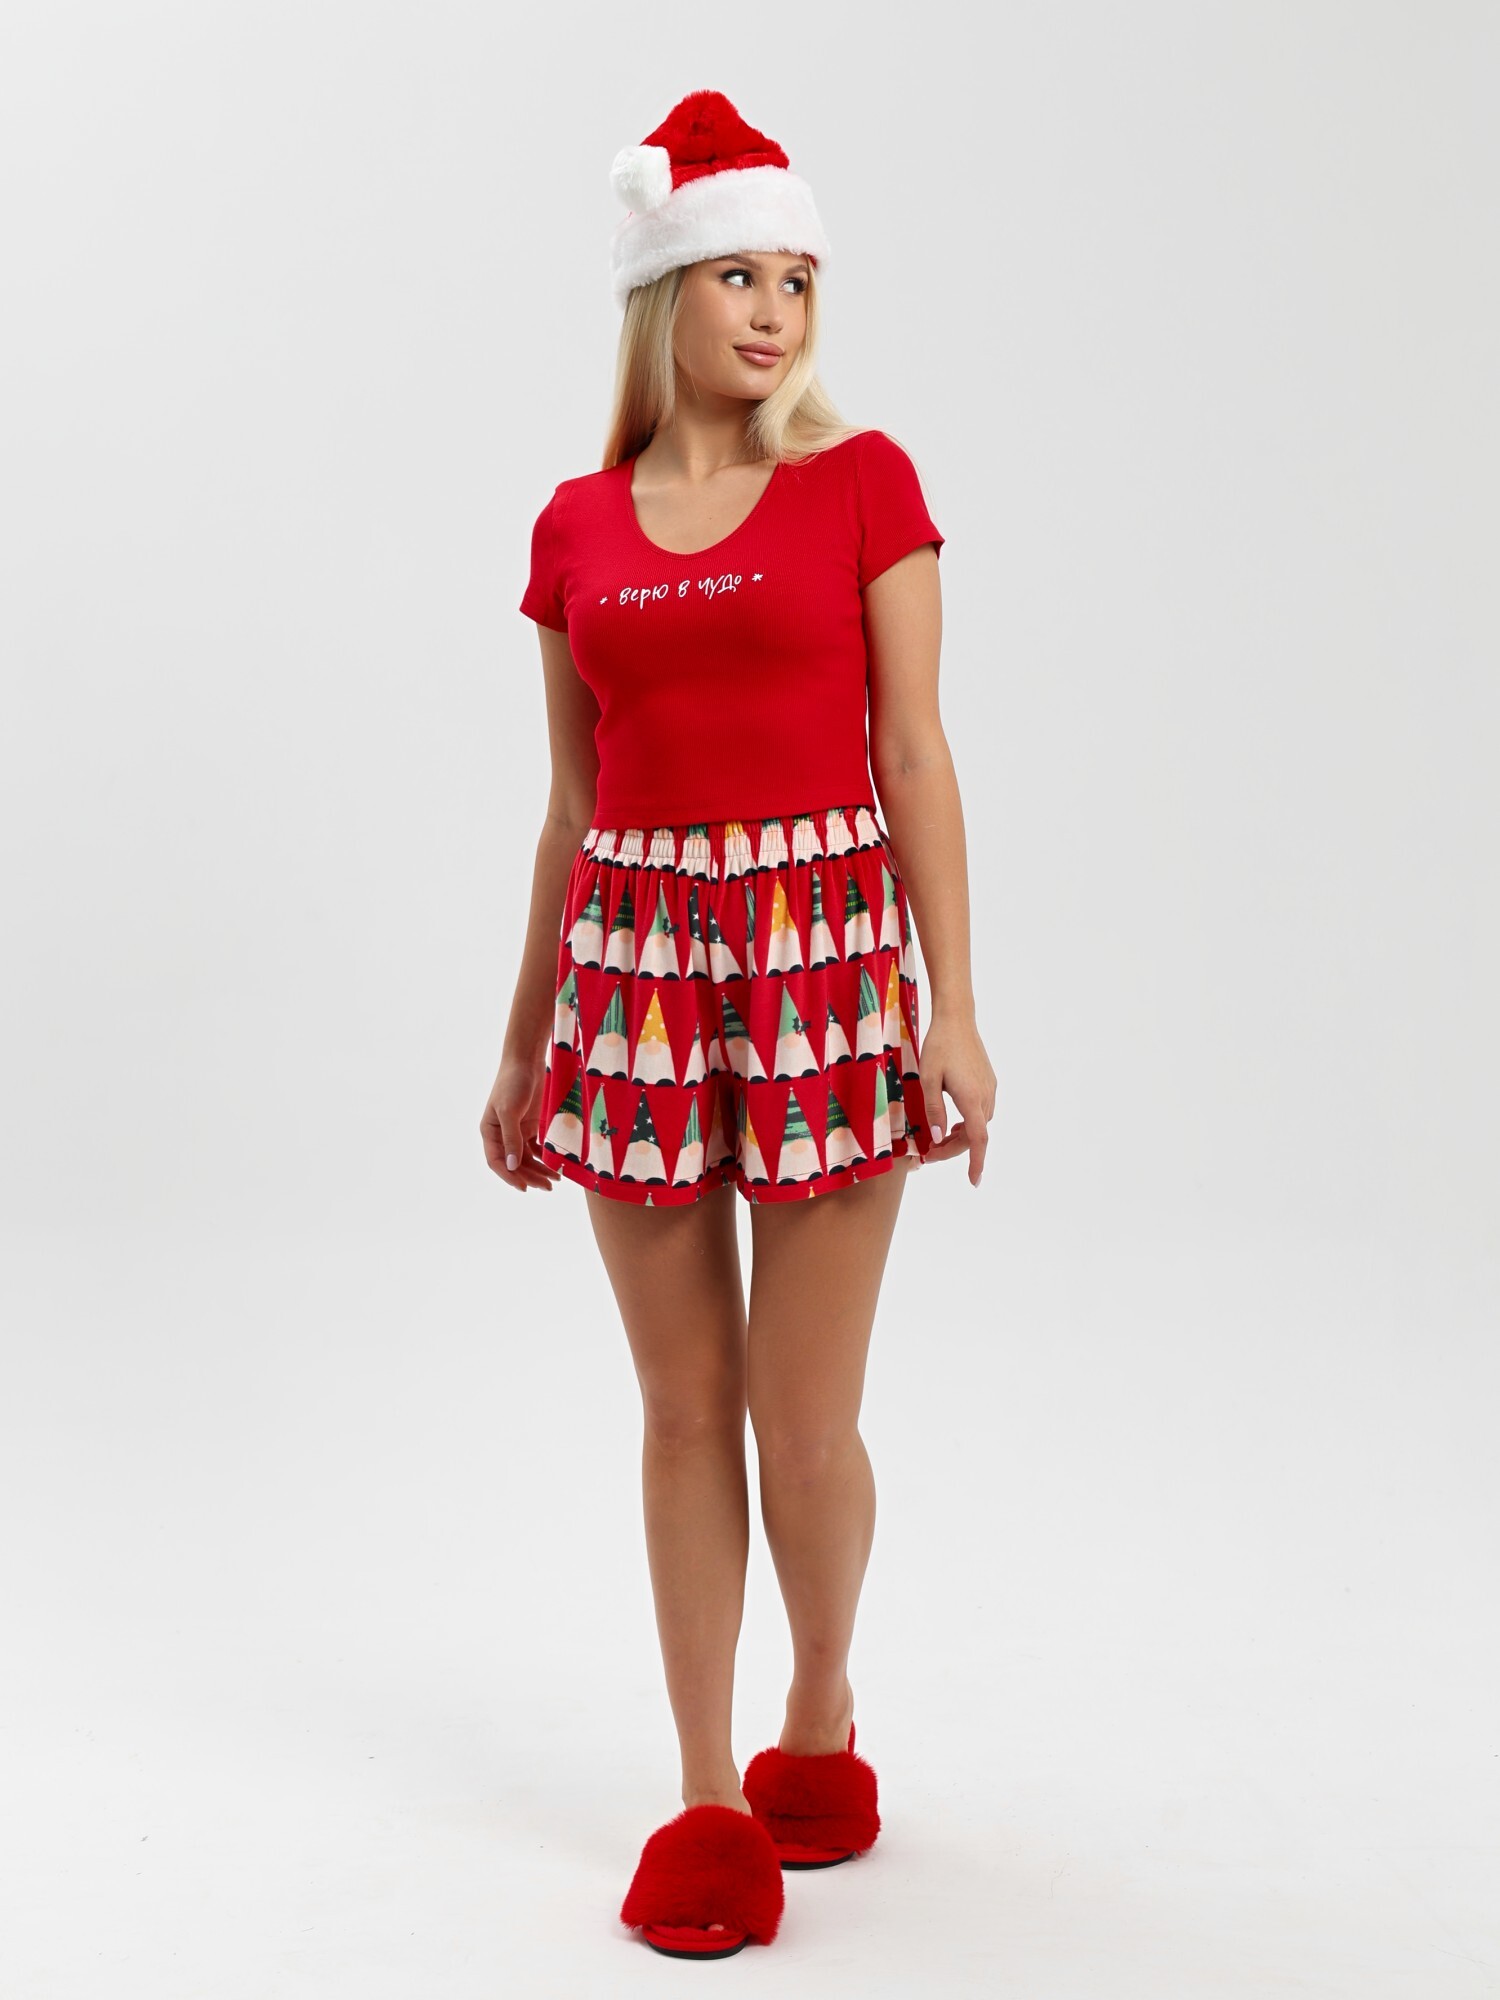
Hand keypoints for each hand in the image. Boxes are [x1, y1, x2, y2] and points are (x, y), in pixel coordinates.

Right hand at [481, 1048, 562, 1192]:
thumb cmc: (512, 1082)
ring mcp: (516, 1130)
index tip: (525, 1188)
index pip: (497, 1162)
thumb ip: (511, 1139)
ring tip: (555, 1180)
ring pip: (526, 1158)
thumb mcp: (510, 1111)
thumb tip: (513, 1166)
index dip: (509, 1176)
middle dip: (530, 1176)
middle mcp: (501, 1134)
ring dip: (539, 1169)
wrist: (526, 1060)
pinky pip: (535, 1147)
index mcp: (489, 1132)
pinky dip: (544, 1157)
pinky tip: (555, 1165)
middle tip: (548, 1187)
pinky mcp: (530, 1124)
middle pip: (515, 1163)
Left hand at [912, 1010, 995, 1187]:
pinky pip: (980, 1111)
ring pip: (978, 1124)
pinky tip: (951, 1123)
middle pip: (974, 1136)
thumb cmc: (939, 1046)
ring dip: (960, 1137)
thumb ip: (933, 1110)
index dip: (977, 1163)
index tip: (974, 1182)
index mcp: (971, 1099)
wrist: (957, 1019)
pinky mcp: (988, 1082)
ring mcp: (989, 1089)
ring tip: (937, 1142)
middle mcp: (985, 1097)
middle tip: (929, 1156)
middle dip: (953, 1150)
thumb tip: (937, 1139)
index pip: (978, 1140)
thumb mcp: (928, 1079)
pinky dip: (967, 1124)